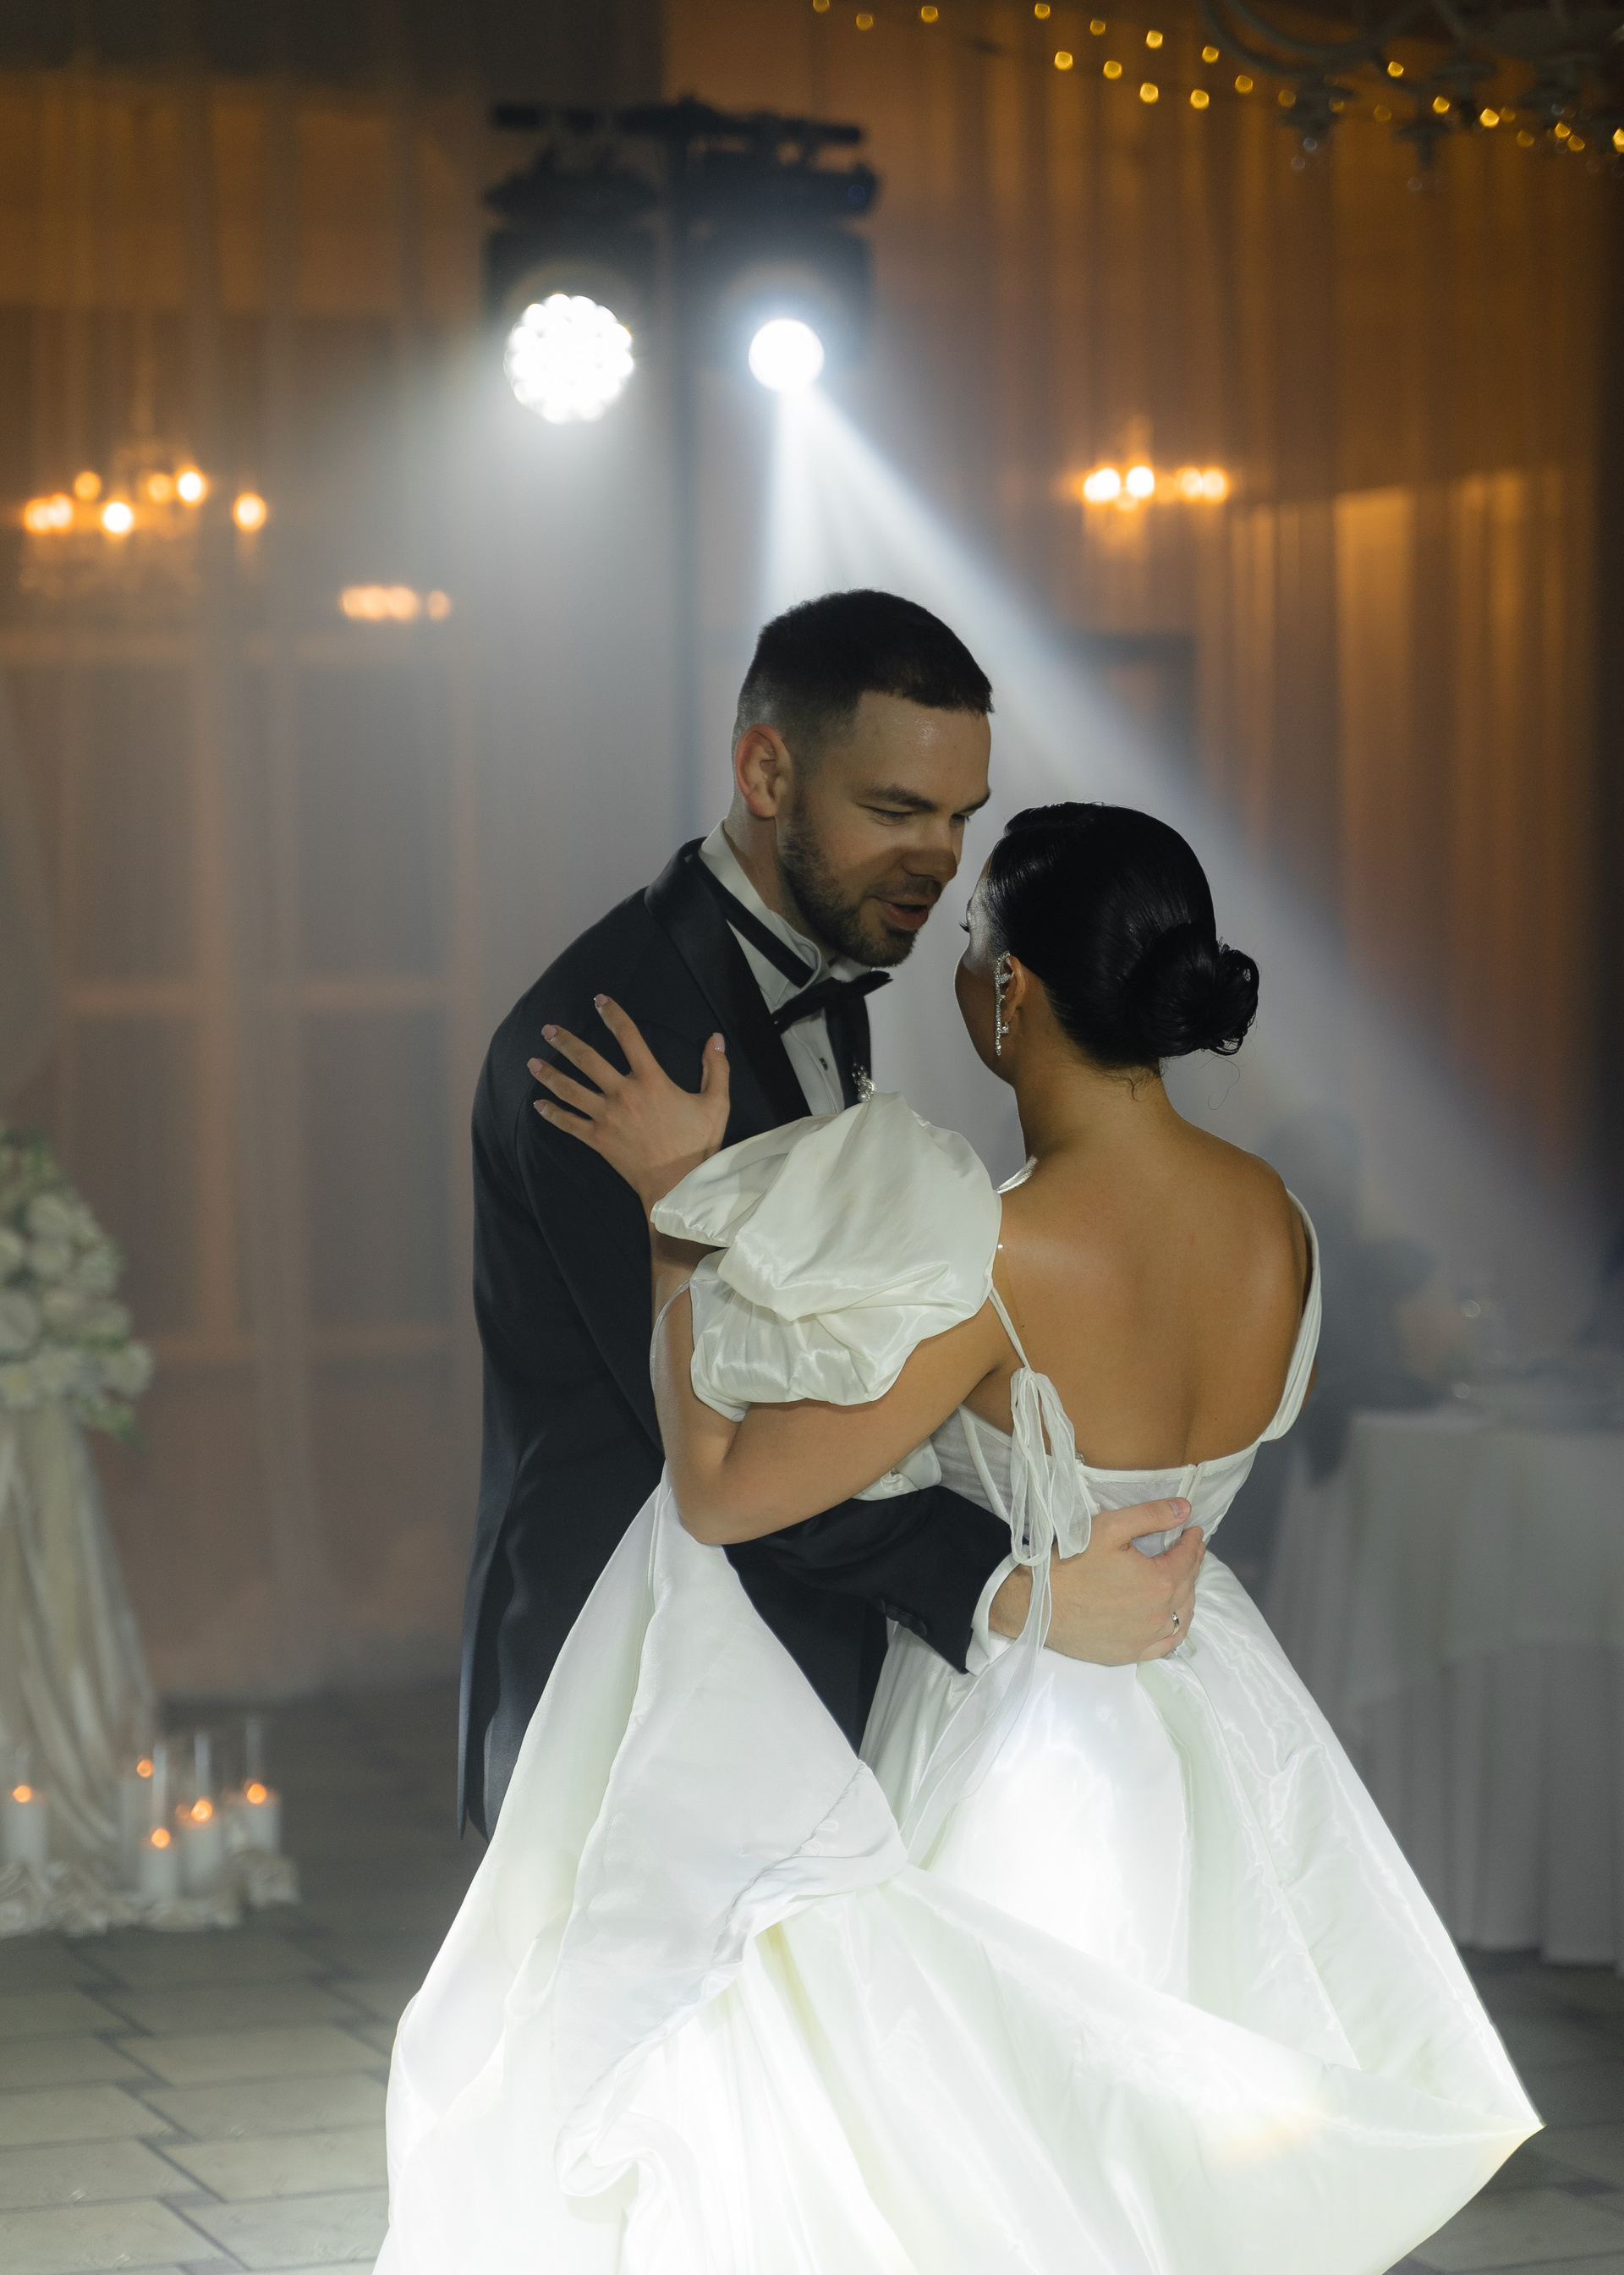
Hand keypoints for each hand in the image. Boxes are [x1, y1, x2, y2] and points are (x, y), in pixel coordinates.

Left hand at [530, 997, 731, 1213]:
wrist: (677, 1185)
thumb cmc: (698, 1145)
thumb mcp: (716, 1104)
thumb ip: (716, 1069)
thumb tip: (716, 1038)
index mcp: (651, 1080)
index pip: (629, 1037)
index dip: (614, 1015)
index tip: (599, 1001)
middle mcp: (623, 1093)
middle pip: (587, 1060)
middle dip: (565, 1042)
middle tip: (548, 1030)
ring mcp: (607, 1117)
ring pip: (571, 1089)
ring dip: (549, 1074)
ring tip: (532, 1062)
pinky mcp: (598, 1139)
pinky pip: (569, 1124)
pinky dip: (552, 1114)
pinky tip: (538, 1104)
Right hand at [988, 1499, 1201, 1662]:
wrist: (1037, 1605)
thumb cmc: (1071, 1563)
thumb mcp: (1109, 1528)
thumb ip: (1151, 1516)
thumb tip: (1185, 1509)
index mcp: (1159, 1582)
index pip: (1187, 1559)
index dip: (1193, 1542)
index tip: (1194, 1531)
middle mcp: (1160, 1614)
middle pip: (1187, 1586)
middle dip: (1192, 1564)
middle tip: (1191, 1550)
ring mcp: (1146, 1638)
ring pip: (1182, 1615)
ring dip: (1187, 1594)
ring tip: (1184, 1579)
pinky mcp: (1131, 1653)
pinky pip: (1167, 1644)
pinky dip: (1177, 1628)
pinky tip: (1175, 1619)